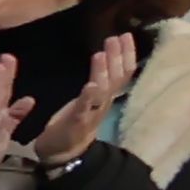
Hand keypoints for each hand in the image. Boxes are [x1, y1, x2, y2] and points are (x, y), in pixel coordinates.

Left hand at [28, 33, 142, 171]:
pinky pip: (84, 110)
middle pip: (117, 79)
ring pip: (102, 92)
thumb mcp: (88, 99)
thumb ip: (98, 80)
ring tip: (100, 54)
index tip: (125, 35)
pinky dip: (88, 98)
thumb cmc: (74, 122)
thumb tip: (106, 56)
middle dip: (118, 57)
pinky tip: (90, 86)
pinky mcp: (76, 124)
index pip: (122, 72)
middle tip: (117, 37)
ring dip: (103, 72)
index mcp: (104, 97)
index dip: (126, 54)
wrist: (63, 154)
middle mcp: (102, 104)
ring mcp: (91, 114)